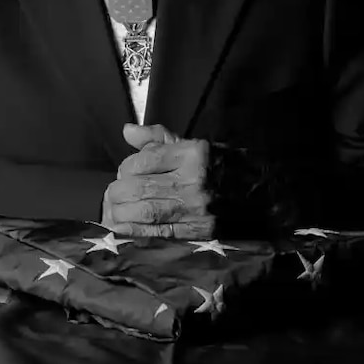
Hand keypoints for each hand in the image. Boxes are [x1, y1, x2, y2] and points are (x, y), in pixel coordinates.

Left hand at [101, 123, 214, 238]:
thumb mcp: (188, 144)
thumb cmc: (214, 165)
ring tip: (114, 210)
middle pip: (141, 187)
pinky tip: (122, 228)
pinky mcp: (196, 232)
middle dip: (118, 192)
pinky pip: (157, 233)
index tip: (124, 172)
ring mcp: (195, 209)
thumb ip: (155, 137)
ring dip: (121, 212)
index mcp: (192, 154)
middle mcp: (193, 181)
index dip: (127, 167)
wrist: (252, 193)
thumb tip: (126, 131)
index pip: (145, 160)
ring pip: (145, 212)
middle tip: (112, 194)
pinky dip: (134, 231)